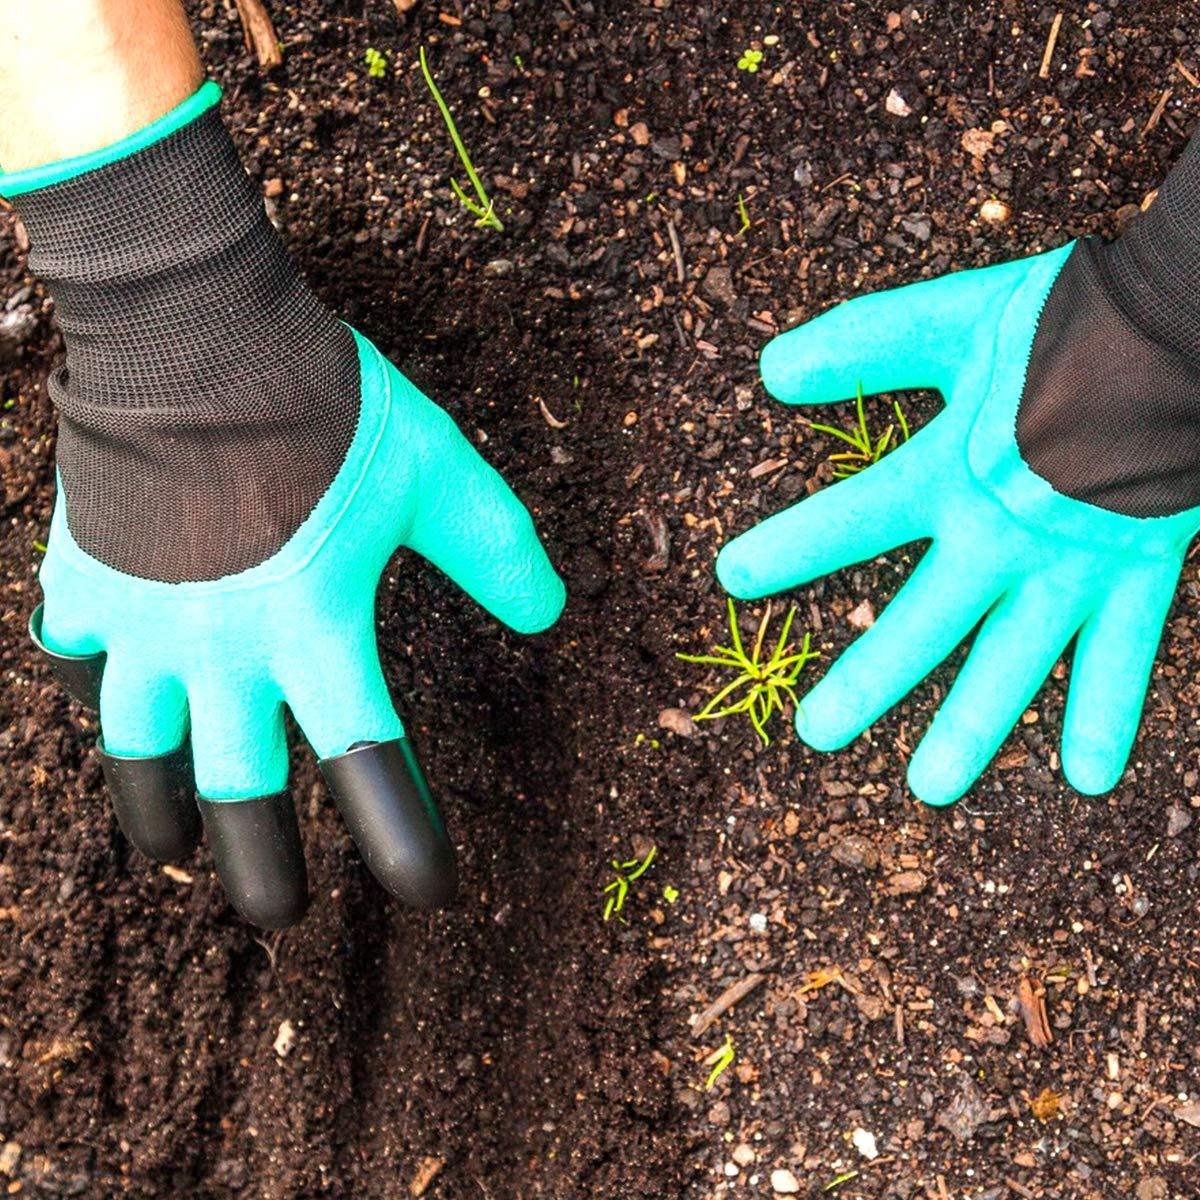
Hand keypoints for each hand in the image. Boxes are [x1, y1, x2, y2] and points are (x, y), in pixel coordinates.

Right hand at [10, 82, 563, 926]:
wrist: (199, 330)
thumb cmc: (328, 401)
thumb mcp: (437, 472)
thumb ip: (496, 551)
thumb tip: (550, 615)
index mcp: (316, 626)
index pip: (367, 760)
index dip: (400, 836)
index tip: (428, 895)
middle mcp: (223, 645)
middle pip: (237, 790)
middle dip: (260, 865)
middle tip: (278, 917)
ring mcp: (142, 617)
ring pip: (136, 747)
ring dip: (156, 806)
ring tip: (167, 846)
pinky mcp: (86, 576)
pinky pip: (75, 652)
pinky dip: (92, 679)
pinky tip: (100, 688)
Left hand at [717, 240, 1197, 805]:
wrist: (1186, 326)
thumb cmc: (1066, 320)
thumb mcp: (952, 319)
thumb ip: (864, 345)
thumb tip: (769, 372)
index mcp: (950, 471)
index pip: (853, 519)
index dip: (789, 549)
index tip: (731, 582)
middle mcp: (1003, 533)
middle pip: (922, 622)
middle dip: (868, 681)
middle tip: (816, 733)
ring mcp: (1071, 564)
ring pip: (1012, 662)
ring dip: (972, 728)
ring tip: (930, 788)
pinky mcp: (1136, 574)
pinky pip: (1122, 656)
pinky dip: (1105, 714)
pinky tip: (1086, 778)